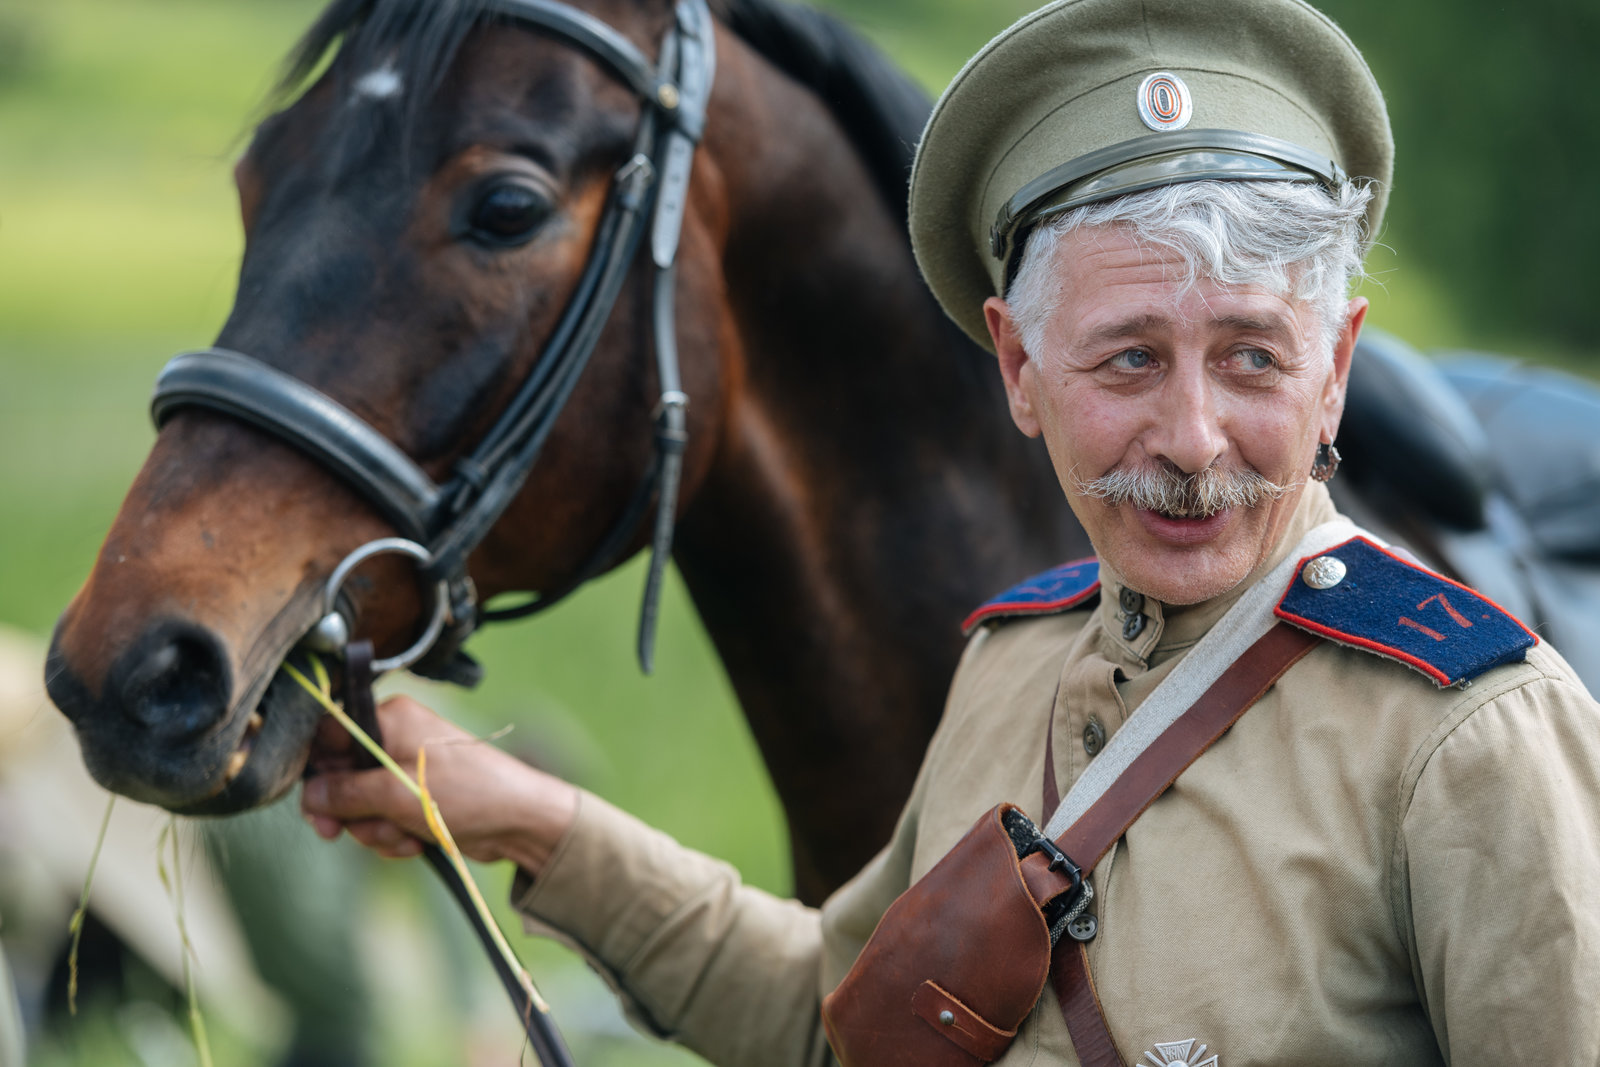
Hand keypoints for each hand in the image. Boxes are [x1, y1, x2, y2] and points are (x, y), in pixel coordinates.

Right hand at [300, 695, 578, 874]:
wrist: (518, 820)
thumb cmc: (465, 792)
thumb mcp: (396, 793)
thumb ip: (346, 793)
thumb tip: (310, 794)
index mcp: (389, 719)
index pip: (330, 737)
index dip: (317, 773)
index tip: (316, 806)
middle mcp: (395, 739)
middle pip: (341, 778)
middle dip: (350, 812)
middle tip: (347, 832)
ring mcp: (406, 771)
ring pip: (361, 807)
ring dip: (376, 829)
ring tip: (404, 834)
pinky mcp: (416, 799)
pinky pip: (384, 820)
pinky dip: (394, 837)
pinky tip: (416, 843)